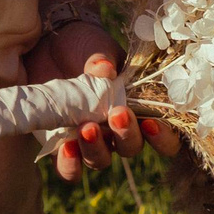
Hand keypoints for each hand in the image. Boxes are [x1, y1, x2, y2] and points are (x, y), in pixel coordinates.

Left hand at [23, 33, 180, 180]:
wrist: (50, 44)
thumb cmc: (84, 46)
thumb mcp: (98, 47)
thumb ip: (103, 59)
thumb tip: (104, 69)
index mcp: (137, 107)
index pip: (162, 134)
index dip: (163, 137)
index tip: (151, 124)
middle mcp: (116, 130)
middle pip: (131, 148)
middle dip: (126, 136)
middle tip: (116, 115)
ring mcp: (90, 140)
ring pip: (101, 161)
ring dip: (97, 150)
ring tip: (86, 129)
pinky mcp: (61, 146)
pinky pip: (69, 169)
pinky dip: (70, 163)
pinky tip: (66, 147)